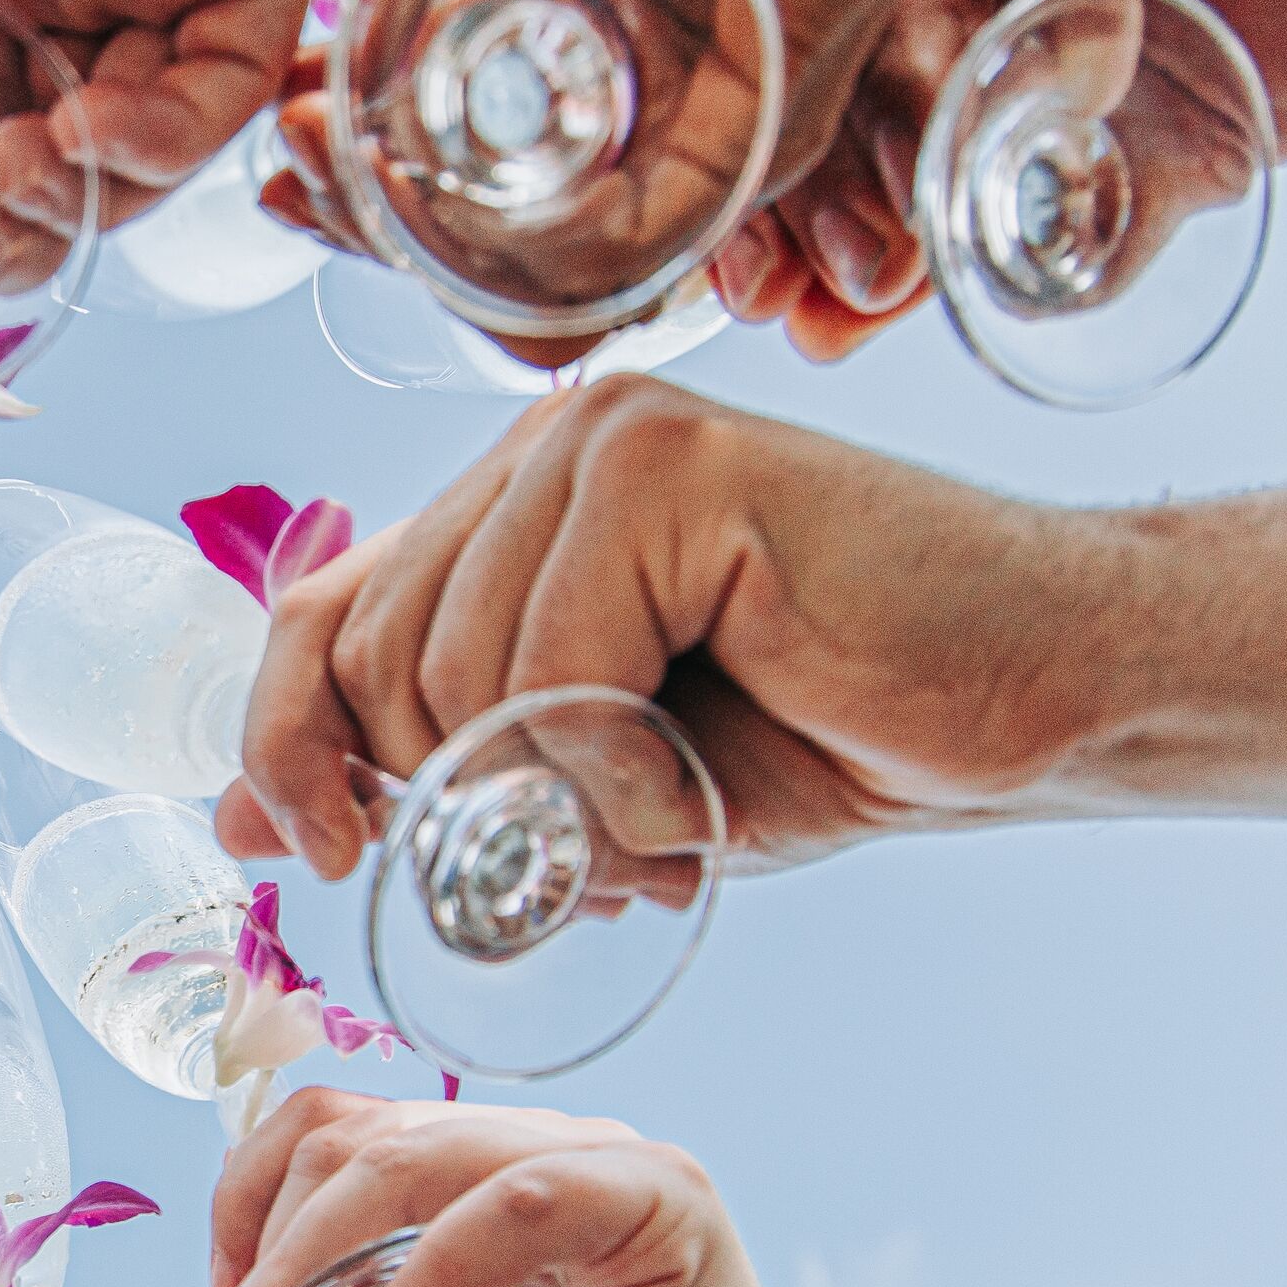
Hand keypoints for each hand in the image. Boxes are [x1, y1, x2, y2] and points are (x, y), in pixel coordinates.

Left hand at [196, 1089, 837, 1286]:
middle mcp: (541, 1154)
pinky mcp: (659, 1204)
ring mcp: (604, 1165)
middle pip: (349, 1131)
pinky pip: (513, 1203)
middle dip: (260, 1241)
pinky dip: (426, 1274)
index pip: (331, 1129)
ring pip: (409, 1154)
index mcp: (485, 1187)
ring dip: (309, 1257)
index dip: (248, 1206)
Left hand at [216, 378, 1116, 877]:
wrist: (1043, 698)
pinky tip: (703, 771)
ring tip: (677, 796)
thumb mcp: (589, 777)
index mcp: (509, 507)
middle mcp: (539, 446)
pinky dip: (620, 777)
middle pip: (372, 662)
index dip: (286, 745)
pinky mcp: (669, 462)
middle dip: (464, 799)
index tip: (325, 852)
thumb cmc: (827, 733)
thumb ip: (431, 770)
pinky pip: (551, 670)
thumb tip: (242, 824)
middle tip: (605, 835)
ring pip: (452, 678)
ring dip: (562, 801)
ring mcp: (600, 435)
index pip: (316, 617)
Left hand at [728, 0, 1286, 352]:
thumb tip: (1001, 316)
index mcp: (951, 1)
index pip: (835, 113)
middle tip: (828, 282)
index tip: (797, 315)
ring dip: (905, 98)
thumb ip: (1098, 217)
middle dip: (821, 179)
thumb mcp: (1201, 143)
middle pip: (835, 39)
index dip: (805, 219)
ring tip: (912, 216)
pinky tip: (1073, 78)